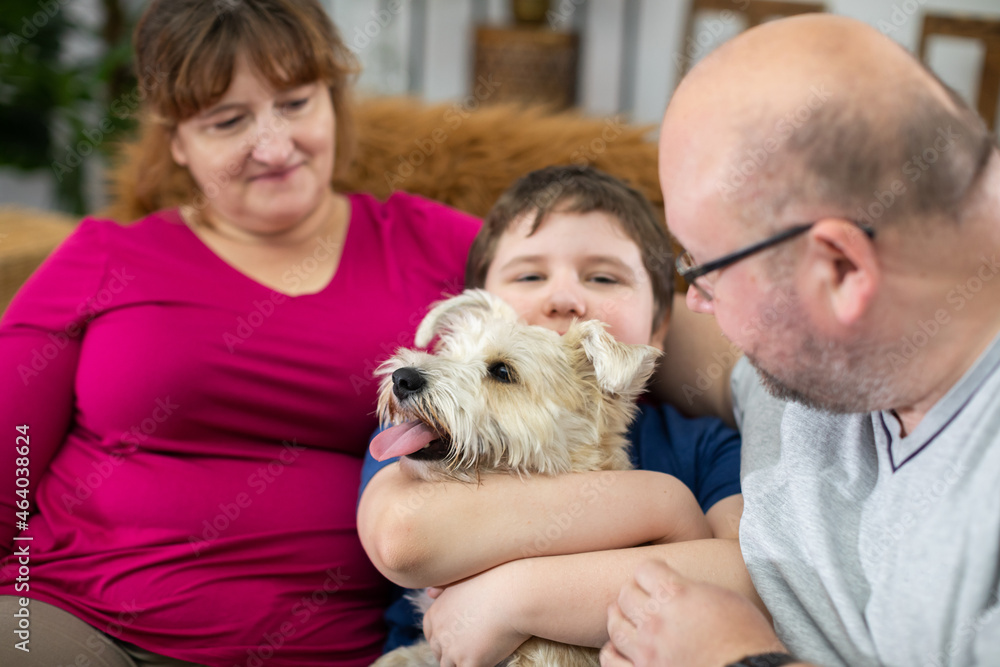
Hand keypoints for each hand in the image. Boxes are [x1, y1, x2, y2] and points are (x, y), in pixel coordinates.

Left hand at [423, 565, 529, 666]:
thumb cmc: (494, 582)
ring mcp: (453, 650)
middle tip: (472, 649)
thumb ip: (443, 590)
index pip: (431, 635)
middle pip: (439, 653)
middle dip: (452, 653)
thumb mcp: (461, 581)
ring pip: (451, 666)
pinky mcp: (470, 662)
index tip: (458, 640)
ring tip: (481, 654)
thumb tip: (430, 593)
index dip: (444, 639)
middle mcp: (439, 633)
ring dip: (464, 662)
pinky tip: (490, 660)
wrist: (514, 594)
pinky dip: (480, 666)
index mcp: (435, 614)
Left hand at [602, 559, 783, 666]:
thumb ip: (695, 589)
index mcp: (676, 594)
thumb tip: (683, 586)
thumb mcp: (728, 599)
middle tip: (643, 597)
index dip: (652, 571)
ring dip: (620, 618)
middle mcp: (655, 620)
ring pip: (616, 626)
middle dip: (635, 592)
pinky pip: (611, 660)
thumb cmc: (748, 640)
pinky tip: (621, 649)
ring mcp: (647, 651)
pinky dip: (613, 652)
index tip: (658, 576)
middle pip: (626, 595)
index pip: (644, 569)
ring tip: (625, 617)